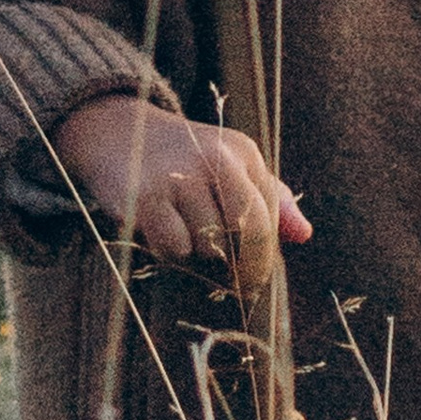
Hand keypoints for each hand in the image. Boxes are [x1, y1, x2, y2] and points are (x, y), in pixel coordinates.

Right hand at [52, 98, 310, 291]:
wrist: (116, 133)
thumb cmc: (181, 159)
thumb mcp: (230, 166)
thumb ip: (269, 198)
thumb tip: (304, 234)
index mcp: (243, 152)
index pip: (270, 214)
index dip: (266, 252)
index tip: (256, 275)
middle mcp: (216, 159)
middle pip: (250, 230)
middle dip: (248, 266)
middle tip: (240, 286)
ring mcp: (182, 176)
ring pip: (211, 243)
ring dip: (200, 256)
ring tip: (185, 238)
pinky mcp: (147, 196)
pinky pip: (175, 246)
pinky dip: (172, 252)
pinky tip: (163, 236)